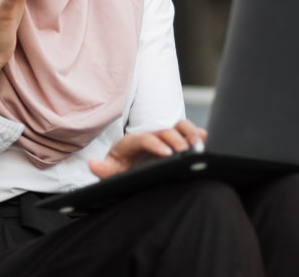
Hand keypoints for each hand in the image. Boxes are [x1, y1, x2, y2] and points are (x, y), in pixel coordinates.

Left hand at [88, 119, 207, 179]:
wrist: (129, 169)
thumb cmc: (122, 171)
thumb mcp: (112, 173)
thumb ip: (104, 171)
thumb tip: (93, 164)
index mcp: (133, 143)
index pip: (145, 138)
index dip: (156, 144)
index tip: (167, 154)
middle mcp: (150, 135)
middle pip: (165, 130)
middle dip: (176, 139)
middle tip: (186, 151)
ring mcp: (164, 137)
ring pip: (178, 126)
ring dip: (189, 133)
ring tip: (198, 144)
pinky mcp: (175, 140)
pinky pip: (189, 133)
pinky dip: (198, 134)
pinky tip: (206, 140)